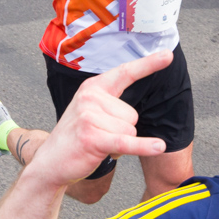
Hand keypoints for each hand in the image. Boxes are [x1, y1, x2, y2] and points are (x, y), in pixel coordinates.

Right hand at [23, 52, 171, 187]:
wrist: (50, 162)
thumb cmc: (75, 137)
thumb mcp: (89, 111)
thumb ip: (110, 103)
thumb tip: (134, 109)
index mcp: (92, 88)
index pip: (125, 72)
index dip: (148, 64)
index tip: (167, 55)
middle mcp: (90, 98)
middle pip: (132, 114)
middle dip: (122, 130)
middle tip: (99, 136)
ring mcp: (89, 117)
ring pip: (131, 130)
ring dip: (119, 143)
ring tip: (96, 144)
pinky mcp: (92, 138)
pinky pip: (127, 142)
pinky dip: (144, 147)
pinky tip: (159, 147)